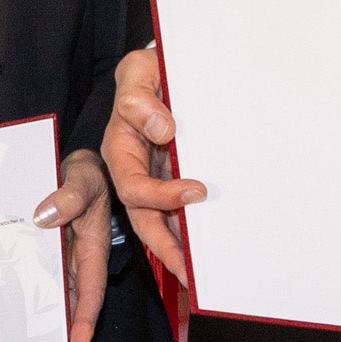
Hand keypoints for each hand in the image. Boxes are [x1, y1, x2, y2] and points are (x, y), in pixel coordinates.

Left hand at [33, 149, 114, 341]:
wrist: (76, 166)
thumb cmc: (86, 172)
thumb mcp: (81, 177)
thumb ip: (67, 196)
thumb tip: (42, 217)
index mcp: (92, 249)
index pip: (90, 294)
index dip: (84, 324)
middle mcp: (77, 260)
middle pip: (70, 304)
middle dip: (59, 335)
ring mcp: (60, 259)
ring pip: (52, 295)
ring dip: (39, 318)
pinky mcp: (46, 253)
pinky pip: (37, 276)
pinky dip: (26, 292)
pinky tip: (5, 308)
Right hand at [100, 45, 202, 284]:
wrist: (170, 68)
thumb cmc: (150, 71)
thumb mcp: (138, 72)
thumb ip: (139, 97)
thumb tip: (163, 128)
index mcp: (121, 149)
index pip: (134, 185)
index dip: (160, 196)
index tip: (195, 192)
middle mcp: (138, 171)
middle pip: (144, 219)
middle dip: (166, 247)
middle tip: (191, 270)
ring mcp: (160, 178)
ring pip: (165, 223)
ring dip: (184, 249)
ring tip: (207, 272)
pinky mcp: (181, 179)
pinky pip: (185, 212)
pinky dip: (198, 230)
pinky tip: (219, 245)